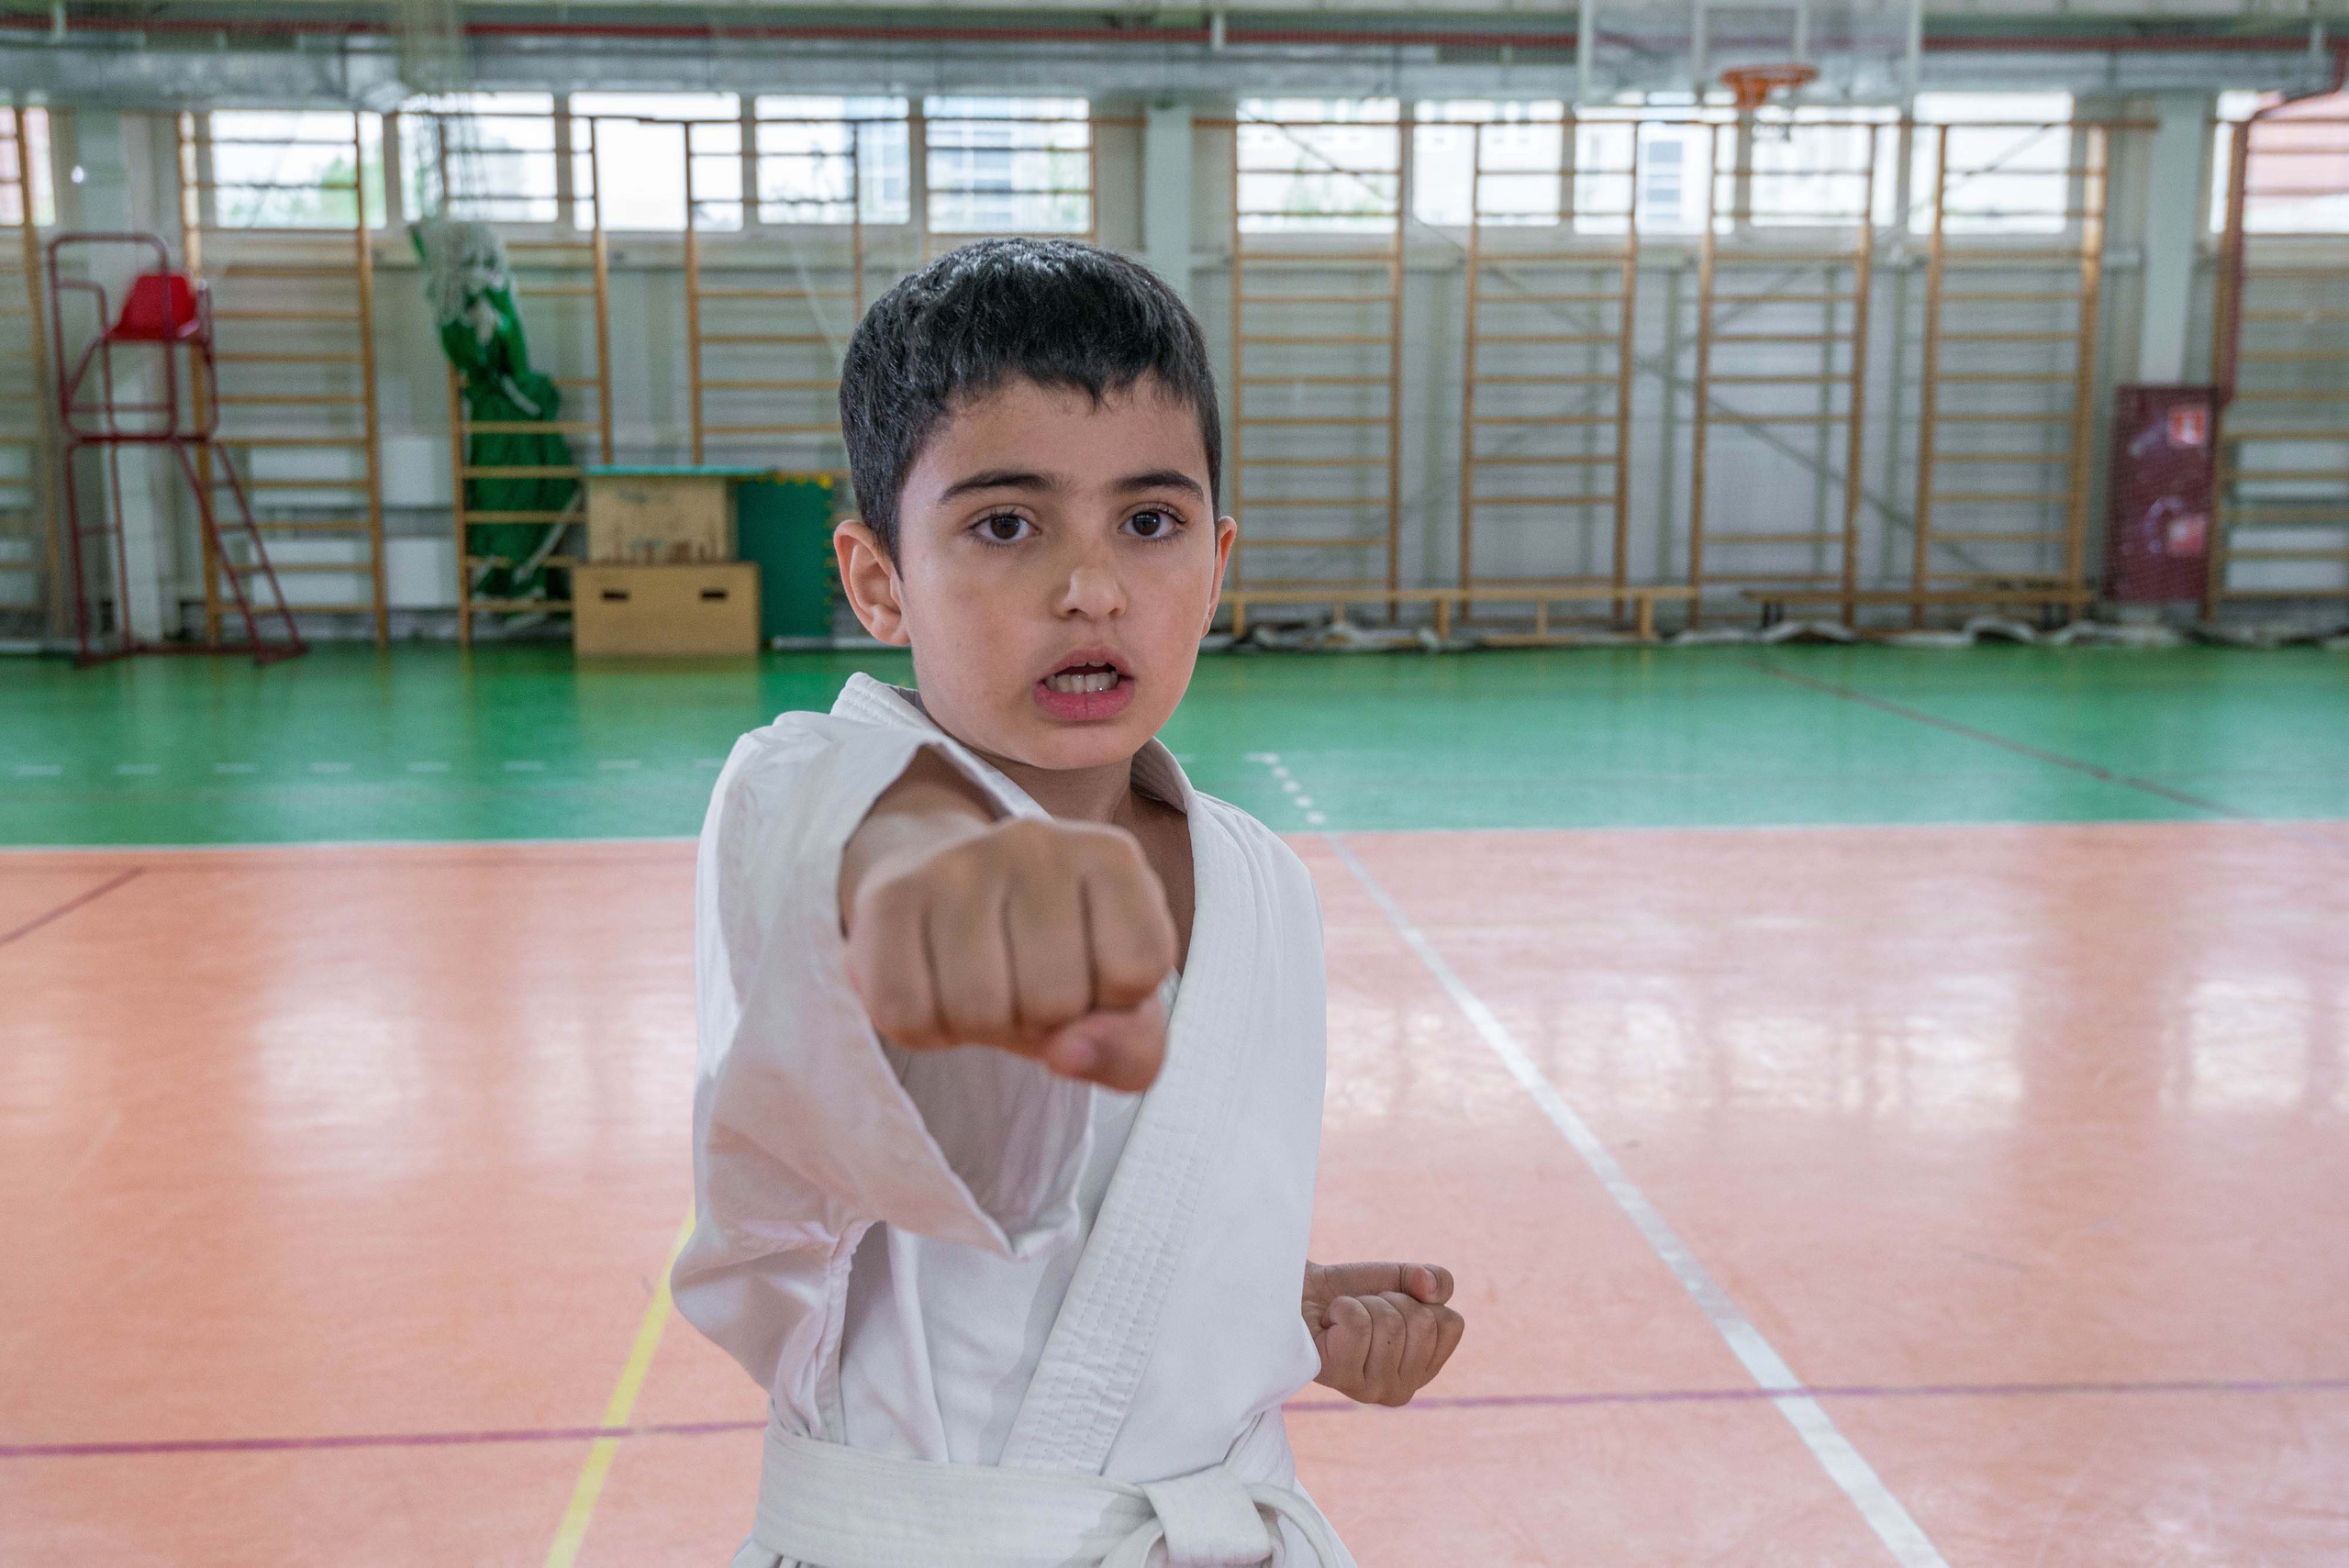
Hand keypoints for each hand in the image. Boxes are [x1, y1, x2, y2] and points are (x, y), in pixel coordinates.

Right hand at [845, 778, 1176, 1091]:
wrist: (947, 903)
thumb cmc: (1051, 961)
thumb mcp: (1119, 1009)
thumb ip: (1129, 1049)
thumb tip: (1067, 1052)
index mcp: (1112, 856)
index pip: (1138, 967)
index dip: (1111, 1000)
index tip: (1089, 973)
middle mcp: (1038, 840)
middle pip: (1057, 998)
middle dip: (1041, 1021)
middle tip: (1024, 985)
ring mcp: (957, 862)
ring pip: (979, 1011)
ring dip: (981, 1028)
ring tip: (982, 986)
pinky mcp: (889, 896)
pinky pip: (906, 1014)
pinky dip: (925, 1029)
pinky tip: (935, 988)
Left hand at [1303, 1261, 1464, 1406]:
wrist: (1296, 1292)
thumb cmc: (1348, 1292)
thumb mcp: (1400, 1279)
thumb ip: (1433, 1280)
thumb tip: (1434, 1289)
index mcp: (1423, 1371)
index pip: (1450, 1324)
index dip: (1419, 1299)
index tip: (1391, 1304)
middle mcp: (1401, 1390)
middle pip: (1423, 1322)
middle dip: (1390, 1299)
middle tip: (1362, 1309)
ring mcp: (1370, 1389)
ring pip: (1390, 1322)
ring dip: (1363, 1303)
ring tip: (1341, 1317)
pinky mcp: (1338, 1376)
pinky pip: (1357, 1323)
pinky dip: (1341, 1307)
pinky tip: (1327, 1324)